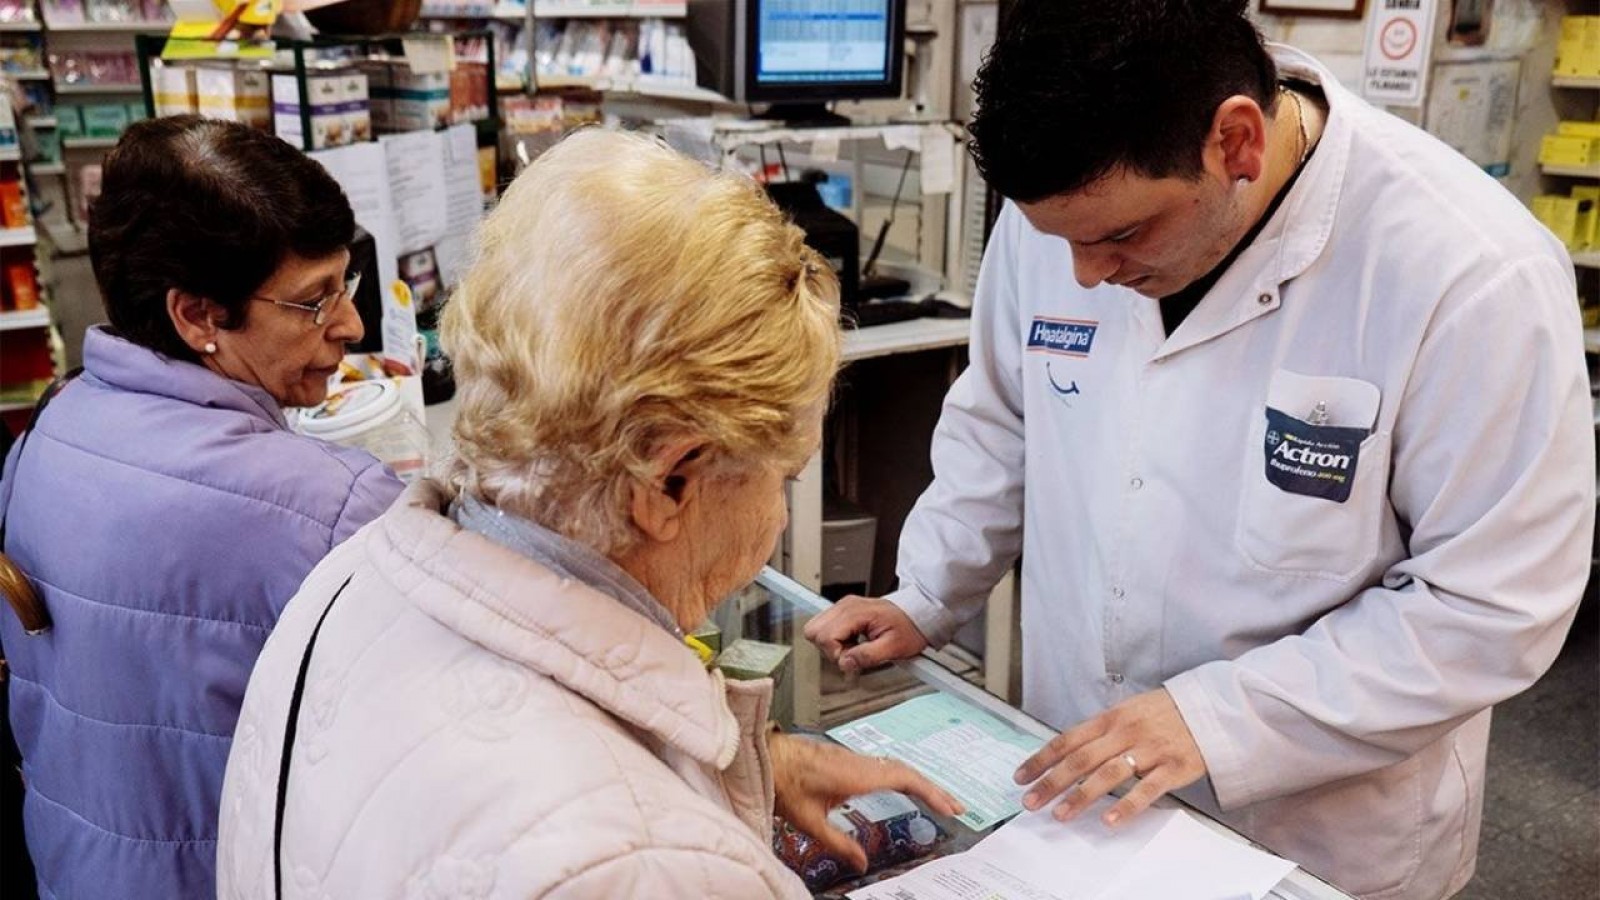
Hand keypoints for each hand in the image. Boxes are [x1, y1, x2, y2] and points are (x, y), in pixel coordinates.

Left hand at [768, 732, 963, 871]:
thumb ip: (838, 843)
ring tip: (939, 800)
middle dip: (934, 789)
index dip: (931, 792)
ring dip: (920, 782)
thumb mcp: (809, 822)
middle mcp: (859, 762)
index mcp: (856, 775)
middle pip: (907, 772)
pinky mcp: (847, 759)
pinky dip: (903, 776)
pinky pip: (884, 765)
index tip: (949, 807)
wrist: (765, 755)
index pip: (905, 779)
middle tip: (956, 808)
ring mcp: (854, 758)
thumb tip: (861, 862)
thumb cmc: (783, 781)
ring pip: (897, 766)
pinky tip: (906, 787)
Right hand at [802, 595, 928, 673]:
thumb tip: (846, 663)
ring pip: (816, 629)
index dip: (836, 653)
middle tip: (851, 653)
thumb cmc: (909, 628)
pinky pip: (826, 627)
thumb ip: (868, 656)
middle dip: (829, 648)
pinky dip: (835, 639)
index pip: (825, 635)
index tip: (853, 658)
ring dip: (831, 644)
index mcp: (856, 612)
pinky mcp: (845, 611)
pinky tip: (853, 641)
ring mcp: (844, 607)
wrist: (918, 615)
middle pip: (813, 630)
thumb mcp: (894, 647)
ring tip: (854, 646)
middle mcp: (846, 606)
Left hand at [1012, 688, 1206, 827]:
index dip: (1042, 759)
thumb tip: (1068, 754)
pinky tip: (1108, 821)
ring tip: (1061, 815)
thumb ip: (1101, 732)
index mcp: (1111, 717)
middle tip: (1030, 802)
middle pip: (1081, 758)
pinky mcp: (1174, 768)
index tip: (1021, 777)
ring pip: (1108, 774)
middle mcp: (1127, 732)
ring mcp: (1151, 750)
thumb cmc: (1164, 713)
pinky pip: (1147, 790)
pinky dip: (1126, 807)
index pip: (1068, 739)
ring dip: (1081, 796)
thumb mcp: (1128, 712)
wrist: (1212, 709)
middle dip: (1052, 781)